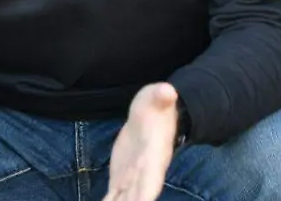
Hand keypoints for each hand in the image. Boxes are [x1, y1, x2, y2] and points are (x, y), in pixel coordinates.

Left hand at [102, 83, 179, 200]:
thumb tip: (168, 90)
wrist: (152, 115)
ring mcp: (131, 181)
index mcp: (152, 162)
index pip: (147, 186)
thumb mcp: (157, 98)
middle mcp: (143, 177)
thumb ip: (161, 96)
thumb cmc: (156, 106)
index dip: (141, 198)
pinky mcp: (120, 180)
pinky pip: (112, 199)